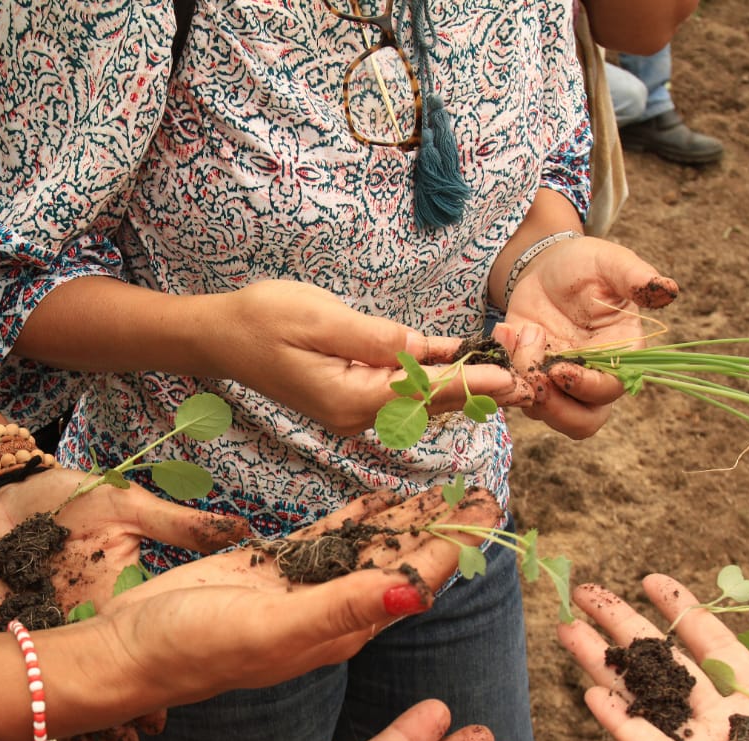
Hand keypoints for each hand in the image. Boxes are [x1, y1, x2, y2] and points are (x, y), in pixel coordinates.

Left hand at [0, 467, 249, 740]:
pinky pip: (16, 671)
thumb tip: (241, 529)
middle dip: (119, 720)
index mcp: (118, 599)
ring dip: (76, 725)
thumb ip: (178, 525)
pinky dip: (25, 701)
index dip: (153, 687)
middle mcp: (84, 623)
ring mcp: (44, 629)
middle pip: (104, 681)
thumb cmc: (69, 493)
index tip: (164, 713)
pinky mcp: (0, 628)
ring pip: (63, 688)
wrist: (6, 486)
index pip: (142, 652)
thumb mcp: (127, 506)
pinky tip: (37, 727)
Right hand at [76, 485, 502, 740]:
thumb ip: (342, 609)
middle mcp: (330, 611)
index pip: (412, 581)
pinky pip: (328, 538)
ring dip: (406, 518)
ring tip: (443, 487)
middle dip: (442, 528)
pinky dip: (356, 517)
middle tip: (481, 490)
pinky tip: (379, 496)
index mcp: (340, 630)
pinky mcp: (273, 569)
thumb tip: (414, 593)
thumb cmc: (196, 649)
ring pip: (368, 546)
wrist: (133, 647)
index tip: (489, 512)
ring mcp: (302, 588)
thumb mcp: (274, 629)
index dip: (453, 547)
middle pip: (401, 561)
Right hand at [218, 279, 531, 434]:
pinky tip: (462, 366)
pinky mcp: (350, 395)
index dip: (470, 384)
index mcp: (349, 399)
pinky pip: (400, 390)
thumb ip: (375, 337)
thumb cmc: (264, 320)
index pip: (422, 394)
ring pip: (418, 399)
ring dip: (460, 387)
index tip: (510, 380)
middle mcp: (355, 414)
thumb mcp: (320, 318)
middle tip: (528, 380)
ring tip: (508, 374)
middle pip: (427, 404)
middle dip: (477, 391)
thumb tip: (423, 350)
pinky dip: (432, 380)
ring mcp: (352, 408)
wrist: (220, 335)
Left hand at [497, 236, 678, 437]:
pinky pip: (513, 390)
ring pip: (542, 411)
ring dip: (523, 385)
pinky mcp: (526, 374)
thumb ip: (636, 277)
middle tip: (534, 381)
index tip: (561, 369)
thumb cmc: (588, 265)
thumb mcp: (611, 263)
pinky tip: (504, 330)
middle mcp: (590, 376)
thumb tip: (669, 291)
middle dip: (555, 409)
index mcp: (620, 355)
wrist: (548, 268)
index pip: (609, 390)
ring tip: (515, 337)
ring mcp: (555, 380)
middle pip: (580, 422)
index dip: (586, 388)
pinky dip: (502, 369)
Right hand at [557, 574, 748, 740]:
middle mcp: (732, 732)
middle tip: (588, 592)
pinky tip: (593, 694)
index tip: (652, 580)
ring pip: (647, 702)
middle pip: (668, 666)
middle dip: (626, 627)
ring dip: (606, 665)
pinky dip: (623, 724)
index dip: (684, 613)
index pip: (719, 649)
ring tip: (568, 629)